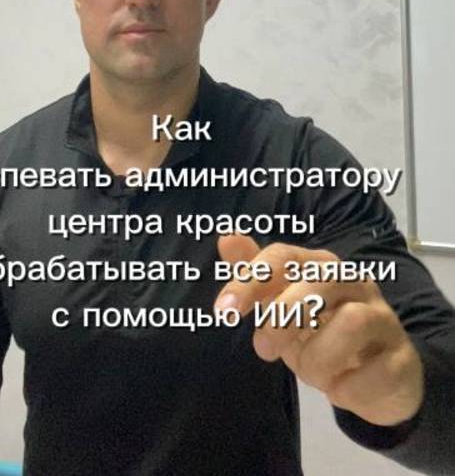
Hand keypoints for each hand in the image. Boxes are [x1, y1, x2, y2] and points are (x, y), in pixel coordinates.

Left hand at [214, 233, 423, 426]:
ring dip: (319, 358)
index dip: (251, 280)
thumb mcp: (283, 307)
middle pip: (317, 282)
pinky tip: (341, 387)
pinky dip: (345, 388)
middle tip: (263, 349)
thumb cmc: (322, 333)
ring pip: (350, 323)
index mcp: (322, 266)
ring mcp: (383, 317)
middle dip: (282, 318)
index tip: (223, 310)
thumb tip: (226, 239)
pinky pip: (370, 372)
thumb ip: (256, 276)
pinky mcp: (402, 357)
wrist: (378, 376)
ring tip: (313, 372)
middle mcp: (355, 282)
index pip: (285, 257)